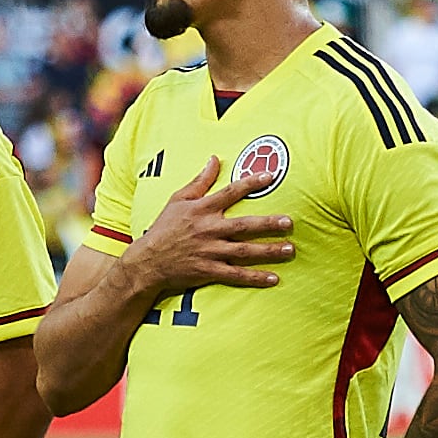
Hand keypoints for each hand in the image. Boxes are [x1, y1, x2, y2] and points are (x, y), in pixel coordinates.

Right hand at [129, 156, 298, 296]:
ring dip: (268, 251)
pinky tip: (273, 278)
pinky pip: (236, 275)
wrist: (147, 261)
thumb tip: (214, 159)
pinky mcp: (208, 271)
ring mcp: (209, 252)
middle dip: (268, 224)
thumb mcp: (177, 199)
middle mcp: (208, 230)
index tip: (271, 176)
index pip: (230, 192)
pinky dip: (255, 278)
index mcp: (201, 209)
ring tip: (290, 249)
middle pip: (243, 226)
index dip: (250, 183)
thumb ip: (199, 181)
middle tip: (289, 222)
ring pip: (244, 252)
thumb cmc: (163, 228)